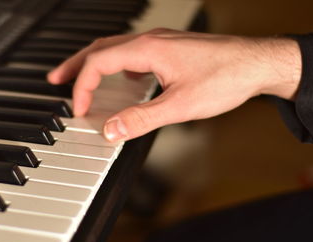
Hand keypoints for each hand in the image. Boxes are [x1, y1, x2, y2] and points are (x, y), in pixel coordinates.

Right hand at [48, 28, 300, 141]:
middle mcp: (150, 41)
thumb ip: (141, 119)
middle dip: (75, 66)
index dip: (83, 86)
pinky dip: (119, 66)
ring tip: (82, 79)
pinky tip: (125, 80)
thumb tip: (111, 130)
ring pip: (116, 49)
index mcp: (147, 50)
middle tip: (56, 79)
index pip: (98, 63)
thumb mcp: (180, 105)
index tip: (78, 109)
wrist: (256, 63)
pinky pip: (134, 54)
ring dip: (95, 64)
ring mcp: (161, 43)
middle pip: (100, 49)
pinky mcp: (170, 50)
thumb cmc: (225, 78)